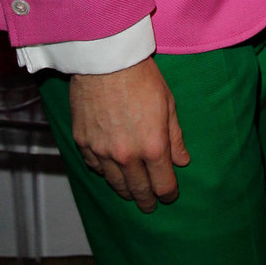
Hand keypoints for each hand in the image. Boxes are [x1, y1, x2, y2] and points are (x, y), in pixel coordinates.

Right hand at [70, 59, 189, 212]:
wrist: (106, 59)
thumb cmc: (141, 76)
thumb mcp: (167, 103)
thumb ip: (175, 137)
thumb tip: (182, 161)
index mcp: (153, 147)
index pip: (163, 184)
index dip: (168, 194)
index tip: (169, 195)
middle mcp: (127, 156)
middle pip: (138, 191)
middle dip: (147, 200)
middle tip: (150, 205)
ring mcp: (102, 151)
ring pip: (115, 183)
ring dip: (125, 190)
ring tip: (131, 193)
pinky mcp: (83, 142)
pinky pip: (94, 167)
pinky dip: (103, 171)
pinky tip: (109, 170)